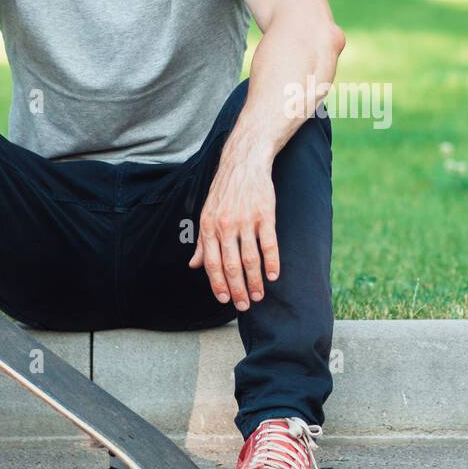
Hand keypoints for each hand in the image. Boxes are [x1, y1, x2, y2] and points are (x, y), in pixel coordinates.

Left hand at [188, 148, 279, 310]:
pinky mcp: (265, 214)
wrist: (244, 162)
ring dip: (254, 280)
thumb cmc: (225, 191)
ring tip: (258, 295)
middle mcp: (225, 225)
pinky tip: (273, 275)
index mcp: (209, 226)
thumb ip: (202, 242)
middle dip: (237, 289)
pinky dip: (272, 262)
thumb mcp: (207, 214)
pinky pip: (269, 243)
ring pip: (250, 258)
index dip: (218, 284)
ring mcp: (245, 220)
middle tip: (244, 305)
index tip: (225, 300)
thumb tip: (194, 266)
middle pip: (230, 265)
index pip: (212, 263)